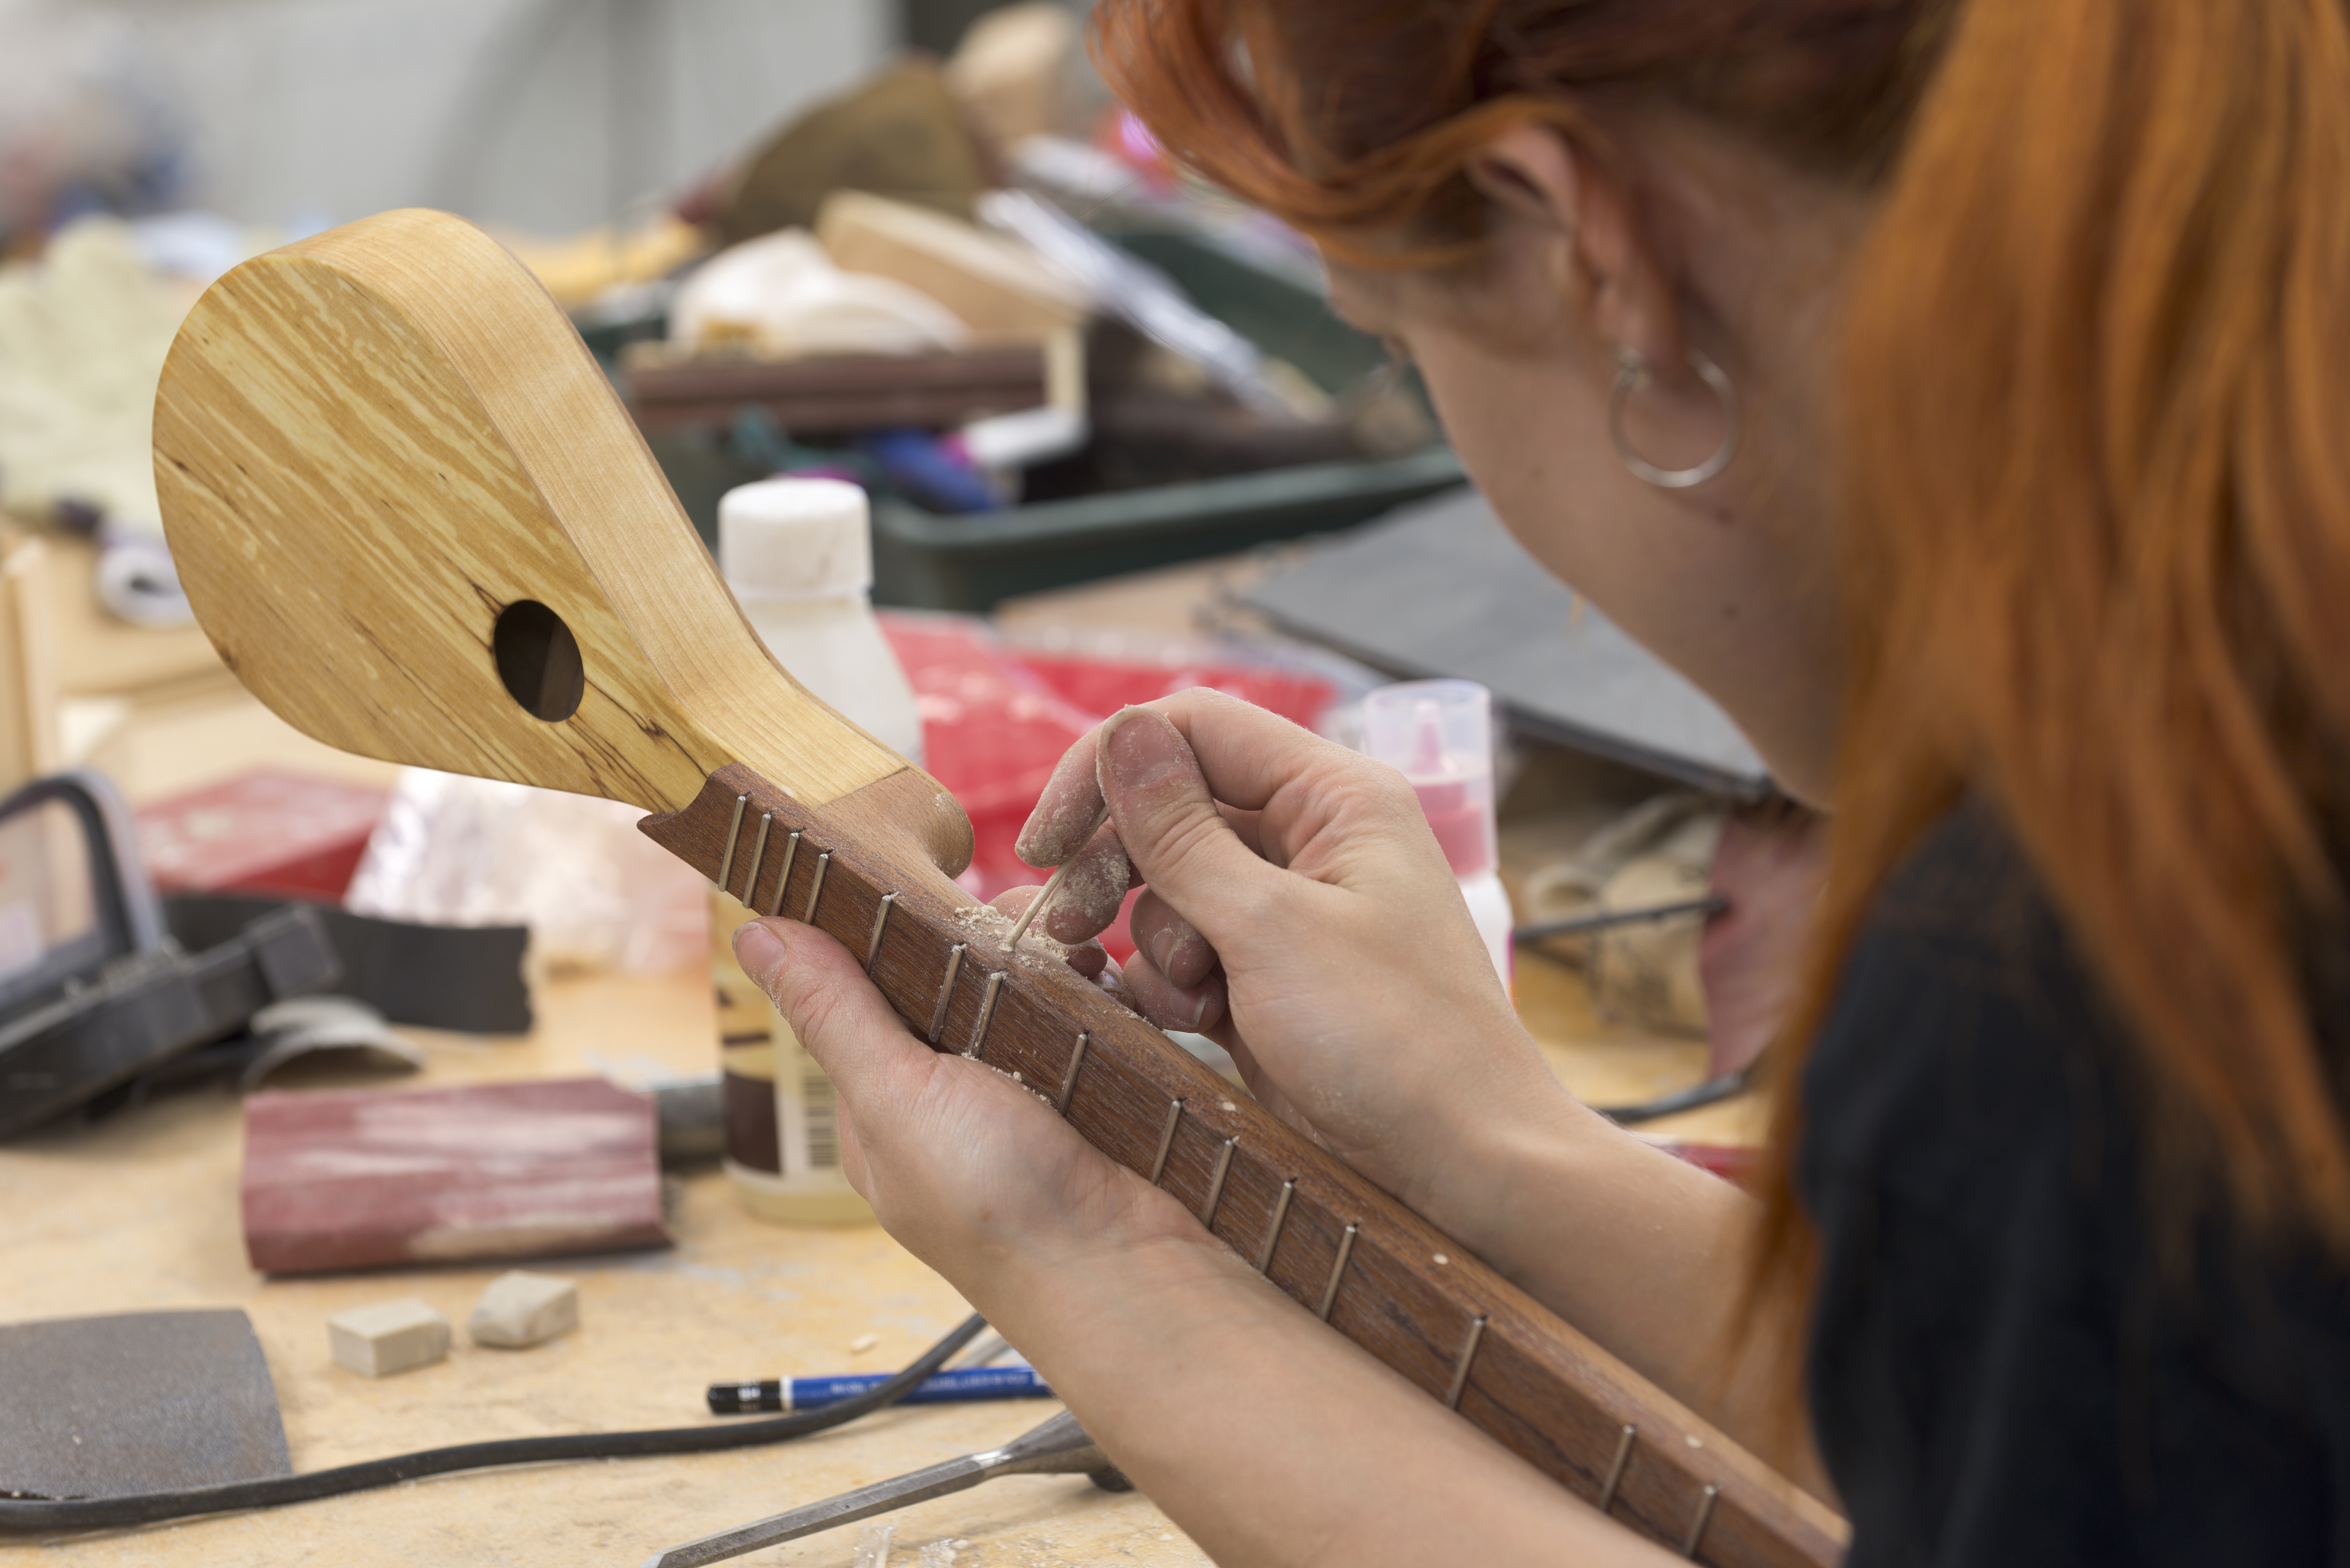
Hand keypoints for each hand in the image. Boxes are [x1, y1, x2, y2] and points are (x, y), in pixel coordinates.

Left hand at [730, 915, 1204, 1306]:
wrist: (1130, 1272)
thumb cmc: (999, 1208)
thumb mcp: (898, 1098)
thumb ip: (836, 1014)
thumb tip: (755, 933)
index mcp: (883, 1105)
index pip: (867, 984)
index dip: (896, 928)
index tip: (937, 886)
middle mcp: (950, 1095)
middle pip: (954, 975)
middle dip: (994, 940)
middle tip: (1034, 934)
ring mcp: (1027, 1090)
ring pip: (1028, 983)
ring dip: (1056, 962)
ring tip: (1085, 967)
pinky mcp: (1092, 1087)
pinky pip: (1089, 1011)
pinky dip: (1104, 993)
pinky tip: (1118, 993)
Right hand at [1005, 689, 1574, 1224]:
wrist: (1461, 1169)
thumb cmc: (1395, 1043)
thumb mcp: (1271, 928)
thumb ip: (1183, 834)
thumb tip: (1123, 732)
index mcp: (1336, 797)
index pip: (1195, 729)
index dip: (1112, 768)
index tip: (1050, 841)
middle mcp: (1315, 841)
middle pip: (1174, 808)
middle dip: (1121, 865)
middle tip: (1077, 922)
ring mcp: (1292, 915)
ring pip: (1172, 889)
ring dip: (1157, 943)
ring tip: (1189, 998)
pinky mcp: (1271, 981)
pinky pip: (1187, 956)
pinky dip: (1172, 988)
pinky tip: (1193, 1028)